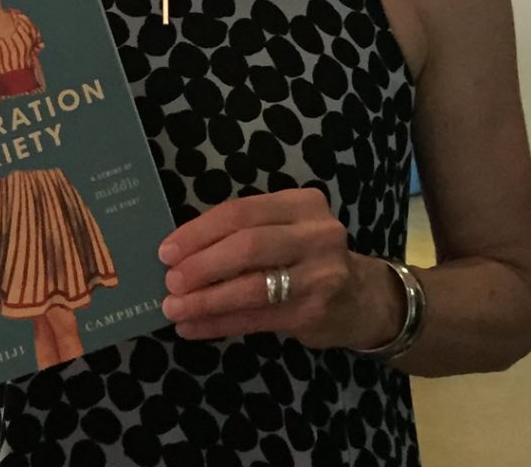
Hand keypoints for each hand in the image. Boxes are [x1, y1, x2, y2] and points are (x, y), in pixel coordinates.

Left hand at [158, 189, 401, 348]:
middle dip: (202, 265)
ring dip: (206, 300)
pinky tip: (194, 328)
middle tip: (170, 281)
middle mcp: (316, 234)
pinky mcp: (314, 313)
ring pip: (251, 287)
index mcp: (301, 203)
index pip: (241, 212)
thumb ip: (245, 232)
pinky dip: (220, 324)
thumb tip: (180, 250)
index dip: (199, 232)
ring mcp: (320, 275)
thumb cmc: (307, 256)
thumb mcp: (285, 229)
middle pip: (247, 246)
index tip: (167, 250)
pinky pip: (257, 319)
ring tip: (174, 309)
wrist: (363, 297)